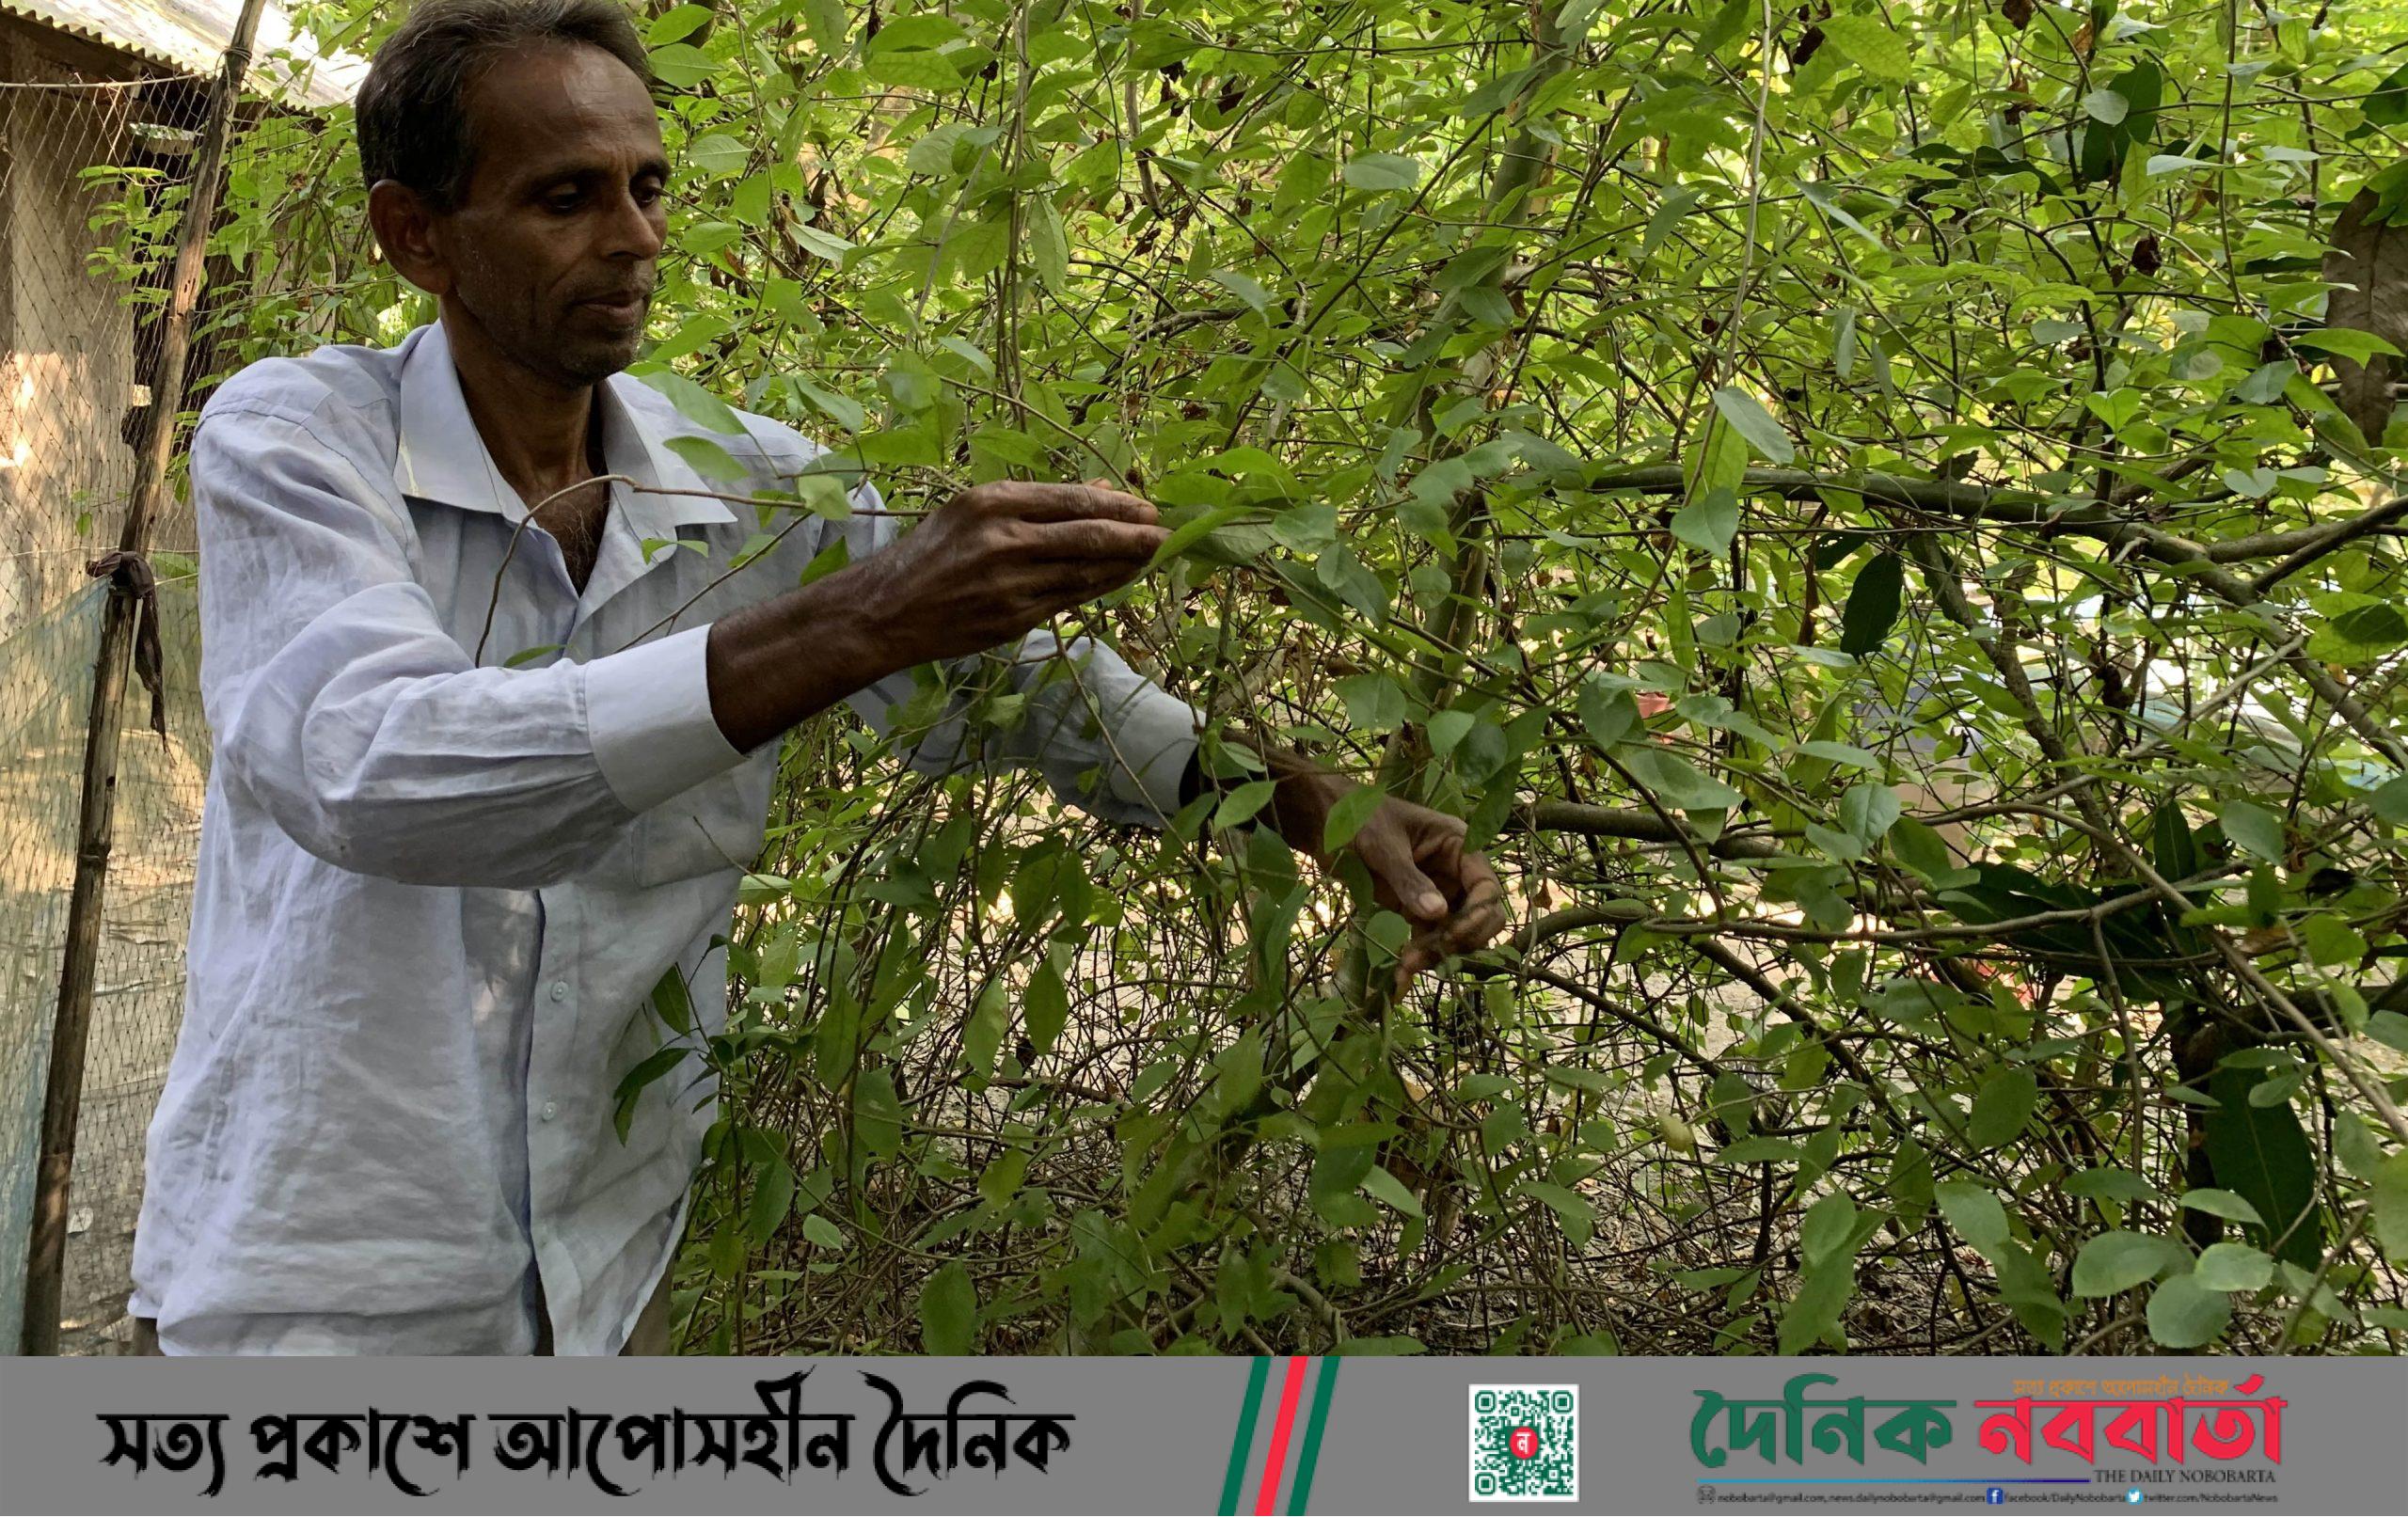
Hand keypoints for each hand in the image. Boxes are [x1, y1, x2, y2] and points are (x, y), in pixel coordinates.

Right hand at [855, 478, 1165, 665]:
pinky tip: (1120, 580)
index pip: (1070, 499)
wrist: (885, 610)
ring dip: (1126, 564)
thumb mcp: (972, 511)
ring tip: (1153, 555)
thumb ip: (1036, 502)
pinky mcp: (1013, 618)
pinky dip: (1100, 588)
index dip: (1116, 505)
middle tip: (1165, 533)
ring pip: (1084, 571)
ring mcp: (1010, 583)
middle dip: (1134, 535)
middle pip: (1087, 535)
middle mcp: (1002, 539)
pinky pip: (1069, 600)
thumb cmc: (929, 555)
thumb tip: (1100, 491)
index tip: (1146, 506)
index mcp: (990, 502)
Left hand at [1264, 764, 1506, 994]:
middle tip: (1429, 957)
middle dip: (1460, 939)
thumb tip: (1438, 914)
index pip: (1487, 886)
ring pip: (1455, 930)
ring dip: (1438, 953)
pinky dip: (1420, 954)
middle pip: (1479, 914)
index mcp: (1458, 844)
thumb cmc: (1358, 819)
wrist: (1324, 822)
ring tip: (1407, 967)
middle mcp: (1455, 869)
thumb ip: (1409, 880)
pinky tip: (1402, 972)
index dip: (1477, 915)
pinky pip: (1429, 936)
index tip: (1452, 937)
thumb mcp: (1383, 847)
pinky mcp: (1415, 907)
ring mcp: (1437, 890)